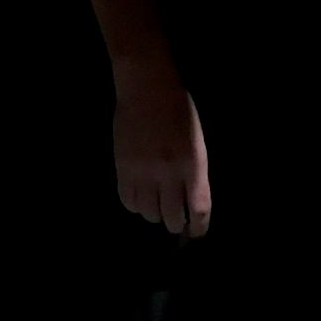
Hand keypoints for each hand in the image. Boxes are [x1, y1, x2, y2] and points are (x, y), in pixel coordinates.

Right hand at [107, 47, 212, 236]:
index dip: (198, 227)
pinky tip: (140, 199)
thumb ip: (195, 173)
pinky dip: (135, 205)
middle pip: (171, 217)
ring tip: (157, 207)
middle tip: (176, 222)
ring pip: (147, 212)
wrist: (147, 88)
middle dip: (176, 225)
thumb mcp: (198, 143)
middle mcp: (167, 173)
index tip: (196, 232)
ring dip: (154, 215)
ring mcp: (142, 171)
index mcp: (192, 165)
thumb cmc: (179, 111)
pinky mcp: (122, 168)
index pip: (198, 209)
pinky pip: (127, 200)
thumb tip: (190, 204)